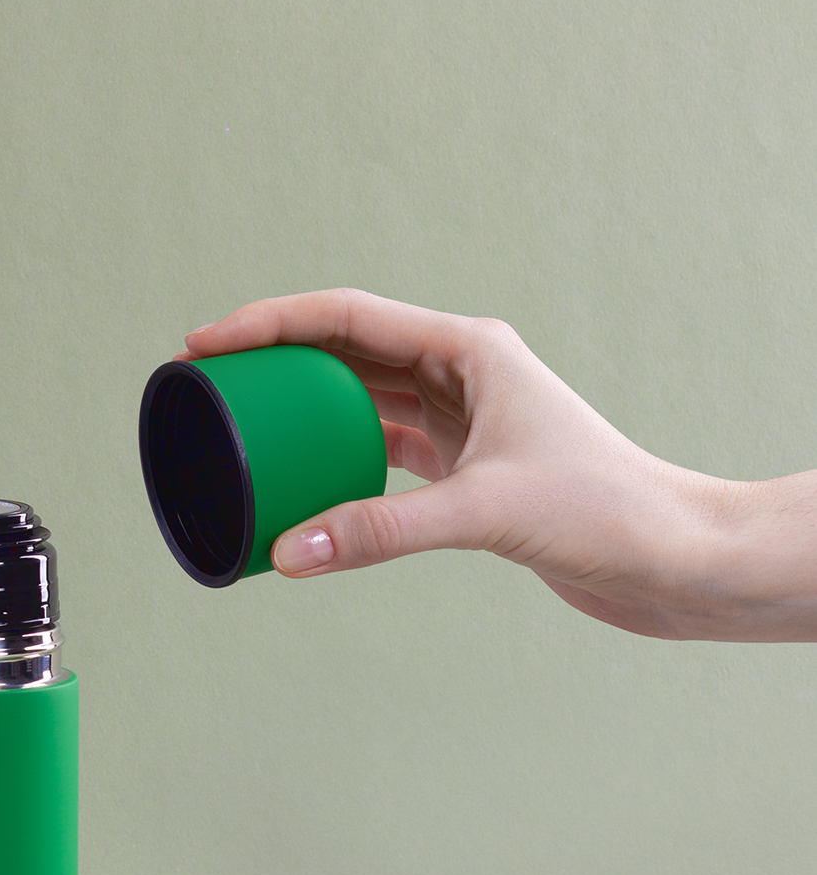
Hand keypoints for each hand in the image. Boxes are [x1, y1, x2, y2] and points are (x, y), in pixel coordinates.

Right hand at [182, 289, 816, 642]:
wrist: (669, 557)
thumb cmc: (603, 510)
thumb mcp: (482, 513)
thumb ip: (378, 533)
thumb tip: (287, 555)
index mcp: (469, 348)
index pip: (347, 317)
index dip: (269, 323)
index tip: (205, 342)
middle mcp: (463, 373)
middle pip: (346, 350)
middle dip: (274, 360)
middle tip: (207, 382)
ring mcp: (465, 420)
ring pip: (361, 398)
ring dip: (303, 407)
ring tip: (240, 422)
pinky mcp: (467, 468)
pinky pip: (381, 449)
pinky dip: (337, 460)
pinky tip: (301, 475)